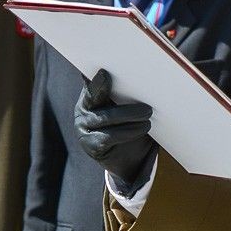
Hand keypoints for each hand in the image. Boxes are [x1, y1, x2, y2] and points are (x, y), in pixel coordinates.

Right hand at [74, 68, 155, 194]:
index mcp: (90, 96)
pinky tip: (143, 128)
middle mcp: (82, 111)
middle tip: (145, 105)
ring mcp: (83, 129)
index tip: (105, 72)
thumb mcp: (129, 108)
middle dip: (116, 95)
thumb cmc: (131, 125)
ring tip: (148, 115)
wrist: (131, 158)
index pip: (91, 85)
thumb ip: (126, 93)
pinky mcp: (91, 145)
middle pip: (95, 98)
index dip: (97, 80)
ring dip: (130, 115)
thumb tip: (142, 76)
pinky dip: (129, 132)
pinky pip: (110, 136)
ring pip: (106, 117)